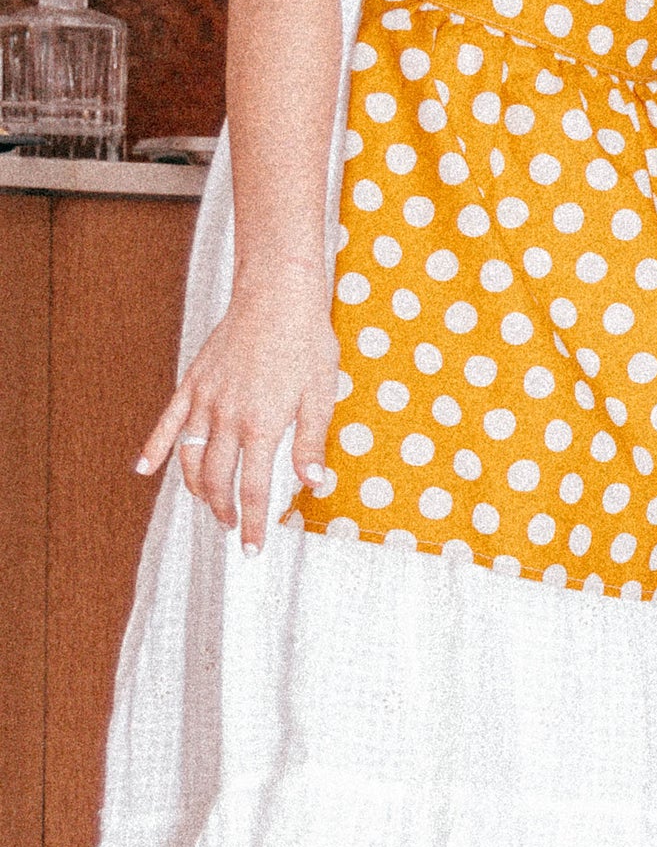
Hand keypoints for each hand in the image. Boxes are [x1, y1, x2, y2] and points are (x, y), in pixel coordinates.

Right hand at [136, 262, 340, 553]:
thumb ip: (311, 443)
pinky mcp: (192, 383)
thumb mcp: (320, 395)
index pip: (253, 489)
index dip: (253, 523)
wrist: (276, 296)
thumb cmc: (305, 343)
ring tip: (208, 505)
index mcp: (262, 426)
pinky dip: (155, 448)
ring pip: (190, 458)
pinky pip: (168, 422)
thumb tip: (313, 485)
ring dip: (197, 488)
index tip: (252, 549)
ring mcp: (205, 401)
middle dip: (222, 510)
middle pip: (217, 480)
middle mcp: (227, 418)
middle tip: (231, 527)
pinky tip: (145, 470)